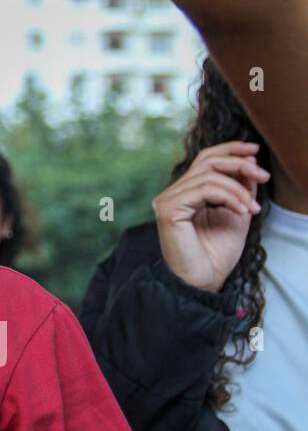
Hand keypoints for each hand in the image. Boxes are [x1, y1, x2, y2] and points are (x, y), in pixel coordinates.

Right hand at [153, 141, 268, 291]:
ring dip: (239, 189)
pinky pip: (204, 189)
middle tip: (263, 176)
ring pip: (209, 175)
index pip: (205, 159)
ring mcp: (168, 200)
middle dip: (239, 163)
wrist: (203, 281)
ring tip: (251, 208)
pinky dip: (228, 196)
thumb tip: (249, 162)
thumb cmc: (216, 254)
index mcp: (186, 193)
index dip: (230, 149)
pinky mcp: (169, 209)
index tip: (255, 150)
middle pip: (207, 160)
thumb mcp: (236, 214)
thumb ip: (240, 189)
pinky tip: (240, 211)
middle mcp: (173, 193)